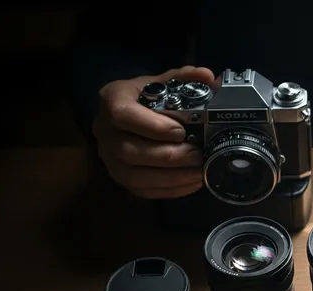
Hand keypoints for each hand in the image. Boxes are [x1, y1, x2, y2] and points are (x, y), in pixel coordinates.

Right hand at [92, 66, 215, 198]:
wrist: (122, 113)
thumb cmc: (143, 96)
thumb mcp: (159, 81)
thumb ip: (183, 78)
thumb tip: (208, 77)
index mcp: (111, 100)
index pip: (123, 114)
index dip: (153, 126)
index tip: (180, 131)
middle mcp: (104, 131)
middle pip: (130, 152)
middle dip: (169, 156)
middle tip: (197, 155)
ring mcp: (109, 158)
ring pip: (135, 176)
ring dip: (171, 178)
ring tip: (199, 172)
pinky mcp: (120, 178)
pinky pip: (142, 190)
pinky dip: (170, 190)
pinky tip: (191, 183)